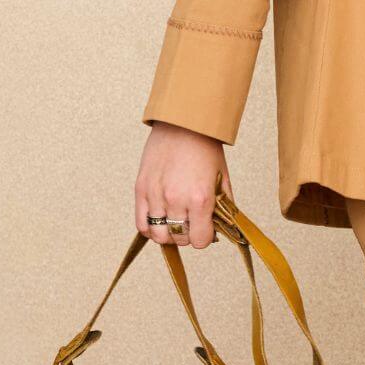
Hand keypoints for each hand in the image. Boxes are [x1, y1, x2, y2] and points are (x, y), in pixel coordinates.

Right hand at [135, 121, 234, 251]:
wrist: (183, 123)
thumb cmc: (205, 148)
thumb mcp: (222, 178)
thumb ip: (223, 206)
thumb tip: (220, 228)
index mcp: (200, 198)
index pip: (199, 241)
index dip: (204, 238)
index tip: (205, 230)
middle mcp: (176, 200)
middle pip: (180, 239)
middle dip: (188, 235)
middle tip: (191, 223)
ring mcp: (156, 195)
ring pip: (159, 235)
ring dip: (168, 234)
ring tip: (174, 222)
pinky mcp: (141, 189)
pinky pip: (141, 223)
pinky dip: (150, 228)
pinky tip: (159, 220)